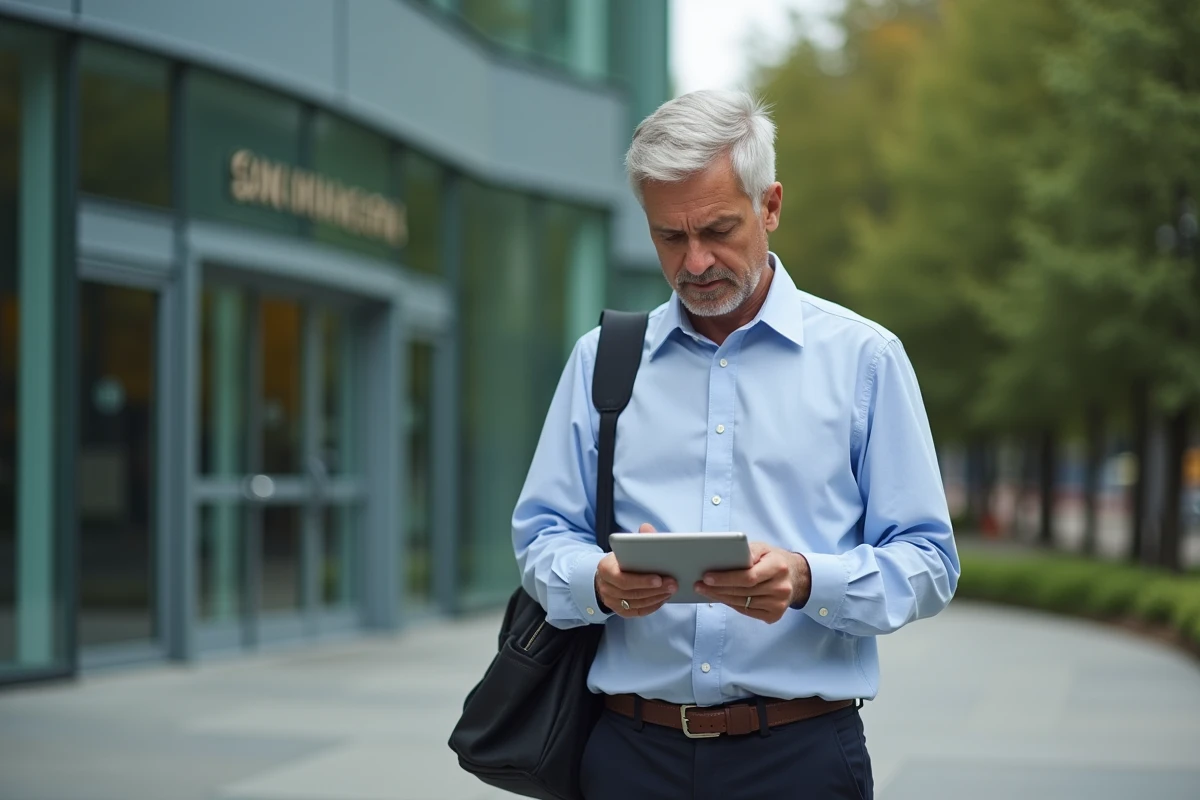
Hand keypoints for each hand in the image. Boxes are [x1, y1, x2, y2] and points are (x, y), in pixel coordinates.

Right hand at [595, 523, 676, 617]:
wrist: (607, 575)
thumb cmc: (619, 559)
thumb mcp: (625, 547)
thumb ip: (637, 538)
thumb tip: (647, 527)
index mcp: (605, 569)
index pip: (622, 579)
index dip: (642, 580)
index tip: (659, 577)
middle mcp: (606, 587)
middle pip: (632, 593)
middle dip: (655, 589)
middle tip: (673, 584)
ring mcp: (612, 601)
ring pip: (637, 603)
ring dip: (656, 597)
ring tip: (672, 589)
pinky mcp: (620, 611)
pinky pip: (638, 611)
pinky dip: (652, 606)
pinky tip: (664, 598)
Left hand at [695, 542, 810, 623]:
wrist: (795, 577)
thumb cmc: (773, 559)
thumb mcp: (763, 548)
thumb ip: (748, 551)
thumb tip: (728, 556)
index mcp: (778, 567)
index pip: (748, 577)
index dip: (726, 578)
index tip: (706, 577)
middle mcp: (781, 588)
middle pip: (742, 592)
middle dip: (717, 588)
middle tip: (698, 584)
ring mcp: (779, 604)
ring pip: (742, 603)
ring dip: (720, 598)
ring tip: (703, 591)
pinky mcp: (774, 615)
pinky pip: (747, 611)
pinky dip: (731, 604)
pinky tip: (719, 597)